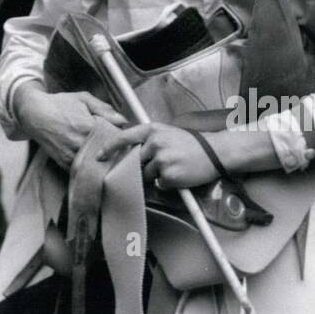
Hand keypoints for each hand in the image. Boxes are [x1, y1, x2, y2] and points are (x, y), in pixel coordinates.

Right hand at [13, 85, 128, 169]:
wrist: (34, 114)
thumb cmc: (60, 104)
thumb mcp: (83, 99)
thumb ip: (104, 109)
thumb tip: (123, 120)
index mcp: (87, 127)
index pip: (114, 139)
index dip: (121, 140)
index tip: (126, 139)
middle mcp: (80, 143)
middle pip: (107, 154)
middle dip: (114, 152)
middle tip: (120, 150)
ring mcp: (71, 155)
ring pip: (95, 165)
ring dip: (103, 162)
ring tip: (108, 156)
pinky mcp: (64, 163)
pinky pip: (82, 170)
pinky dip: (90, 167)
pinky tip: (94, 161)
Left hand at [97, 121, 216, 188]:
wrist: (216, 153)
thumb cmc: (191, 144)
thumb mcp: (167, 133)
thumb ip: (149, 140)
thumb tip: (131, 155)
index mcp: (152, 130)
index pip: (124, 138)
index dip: (109, 148)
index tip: (99, 156)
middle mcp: (153, 143)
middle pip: (135, 161)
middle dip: (142, 166)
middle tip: (161, 164)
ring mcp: (160, 160)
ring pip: (146, 174)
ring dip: (157, 175)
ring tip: (175, 167)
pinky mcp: (168, 175)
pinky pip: (159, 184)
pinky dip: (167, 183)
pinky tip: (180, 175)